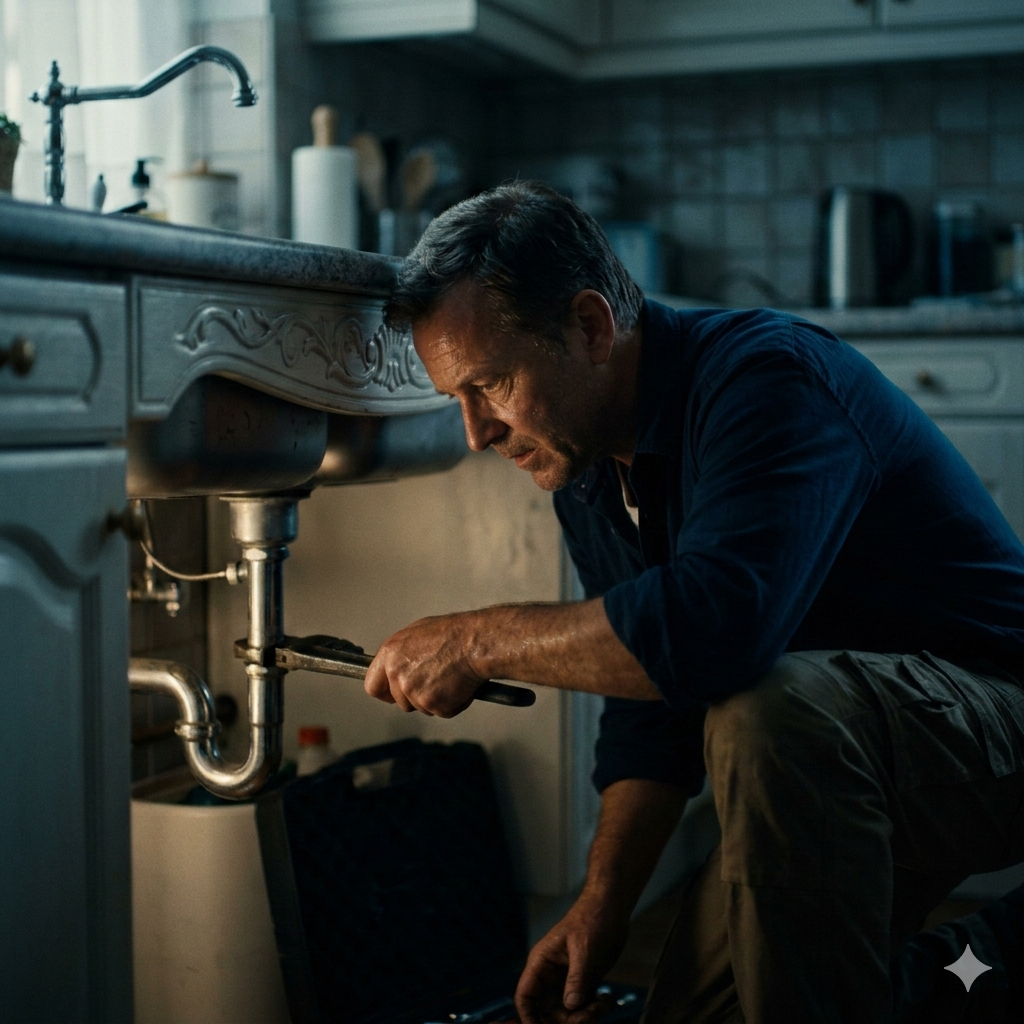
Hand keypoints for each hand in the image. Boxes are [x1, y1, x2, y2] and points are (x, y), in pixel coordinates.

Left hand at [364, 612, 485, 716]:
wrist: (475, 642)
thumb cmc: (453, 634)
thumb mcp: (417, 634)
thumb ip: (402, 655)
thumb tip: (399, 666)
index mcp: (390, 654)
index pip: (372, 686)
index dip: (386, 693)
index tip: (393, 695)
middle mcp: (397, 674)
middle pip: (401, 701)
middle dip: (417, 697)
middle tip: (436, 682)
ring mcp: (413, 691)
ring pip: (421, 708)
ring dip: (436, 700)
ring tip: (450, 678)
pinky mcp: (432, 704)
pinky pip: (442, 711)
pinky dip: (453, 703)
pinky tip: (459, 685)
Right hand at [515, 890, 629, 1023]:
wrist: (612, 907)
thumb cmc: (592, 918)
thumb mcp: (584, 948)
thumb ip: (577, 978)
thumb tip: (570, 1006)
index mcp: (542, 962)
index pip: (525, 995)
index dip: (528, 1017)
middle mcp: (551, 975)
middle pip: (548, 1012)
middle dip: (568, 1020)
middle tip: (591, 1014)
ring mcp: (568, 980)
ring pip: (567, 1013)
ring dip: (585, 1017)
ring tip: (603, 1004)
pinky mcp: (584, 982)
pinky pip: (583, 1007)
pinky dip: (594, 1010)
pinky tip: (606, 1000)